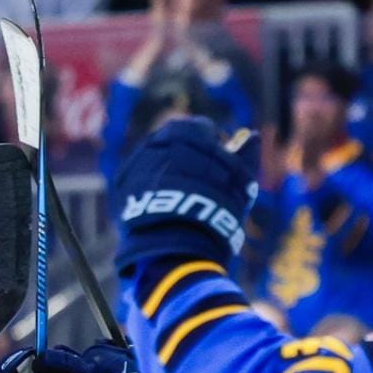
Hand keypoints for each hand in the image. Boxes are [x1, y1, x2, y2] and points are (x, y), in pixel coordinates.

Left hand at [113, 117, 258, 276]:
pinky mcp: (121, 186)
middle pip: (173, 148)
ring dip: (164, 179)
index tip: (216, 173)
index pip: (203, 132)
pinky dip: (147, 194)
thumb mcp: (239, 182)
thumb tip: (251, 137)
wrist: (174, 243)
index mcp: (187, 130)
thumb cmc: (215, 209)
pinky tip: (158, 211)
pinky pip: (136, 184)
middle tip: (196, 189)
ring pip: (154, 166)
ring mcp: (135, 162)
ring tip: (177, 204)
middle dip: (185, 164)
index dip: (212, 152)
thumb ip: (245, 156)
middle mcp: (156, 140)